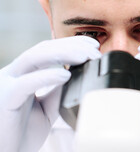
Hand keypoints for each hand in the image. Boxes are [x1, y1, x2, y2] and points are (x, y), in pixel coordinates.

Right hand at [0, 36, 100, 151]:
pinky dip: (47, 76)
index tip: (94, 45)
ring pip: (33, 58)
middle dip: (71, 46)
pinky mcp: (4, 99)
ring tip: (85, 57)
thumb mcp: (47, 109)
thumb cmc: (22, 133)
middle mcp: (14, 75)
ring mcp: (6, 84)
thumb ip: (58, 92)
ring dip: (63, 54)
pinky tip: (66, 75)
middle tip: (94, 51)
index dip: (71, 44)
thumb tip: (76, 76)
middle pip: (43, 49)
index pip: (47, 50)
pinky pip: (24, 83)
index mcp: (23, 74)